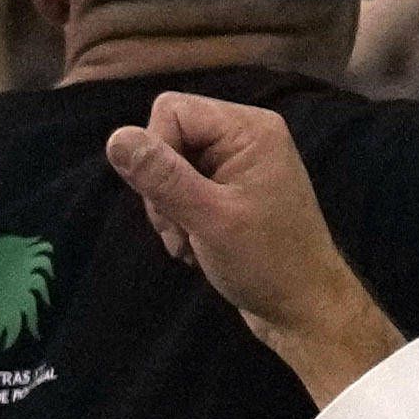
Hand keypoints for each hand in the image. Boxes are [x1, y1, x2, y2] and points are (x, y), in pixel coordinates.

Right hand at [108, 85, 398, 397]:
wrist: (302, 308)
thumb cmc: (265, 262)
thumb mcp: (209, 218)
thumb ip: (162, 176)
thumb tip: (116, 137)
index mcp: (249, 129)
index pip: (171, 110)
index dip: (156, 152)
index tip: (168, 199)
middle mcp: (245, 137)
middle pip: (168, 140)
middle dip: (162, 190)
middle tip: (182, 229)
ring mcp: (238, 166)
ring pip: (169, 170)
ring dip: (169, 212)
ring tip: (192, 243)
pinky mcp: (230, 193)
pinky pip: (183, 192)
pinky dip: (180, 221)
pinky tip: (196, 248)